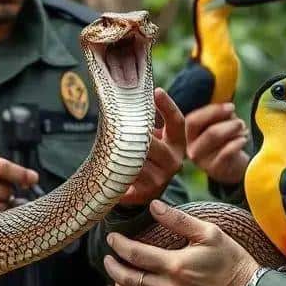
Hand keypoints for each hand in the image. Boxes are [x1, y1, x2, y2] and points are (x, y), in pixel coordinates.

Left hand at [103, 200, 259, 285]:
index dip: (119, 244)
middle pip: (129, 278)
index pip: (135, 254)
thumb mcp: (209, 233)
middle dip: (113, 266)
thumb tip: (154, 206)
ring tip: (114, 272)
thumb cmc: (231, 259)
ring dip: (120, 283)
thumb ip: (179, 219)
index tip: (112, 237)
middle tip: (107, 255)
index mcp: (175, 265)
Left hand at [120, 88, 185, 206]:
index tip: (157, 91)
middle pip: (151, 143)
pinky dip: (114, 172)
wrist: (142, 191)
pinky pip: (125, 177)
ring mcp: (161, 180)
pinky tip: (108, 171)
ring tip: (111, 151)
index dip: (168, 106)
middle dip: (134, 136)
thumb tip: (128, 92)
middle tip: (118, 129)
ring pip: (135, 160)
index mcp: (177, 144)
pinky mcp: (144, 194)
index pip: (177, 122)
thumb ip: (146, 121)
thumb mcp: (152, 137)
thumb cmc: (144, 154)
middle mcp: (173, 162)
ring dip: (121, 154)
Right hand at [185, 103, 249, 184]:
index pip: (193, 121)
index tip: (231, 107)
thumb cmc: (224, 142)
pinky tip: (243, 140)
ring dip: (234, 131)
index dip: (212, 111)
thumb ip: (220, 116)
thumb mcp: (218, 127)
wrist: (231, 168)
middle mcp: (192, 148)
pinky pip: (226, 151)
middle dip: (229, 123)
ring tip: (244, 130)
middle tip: (241, 122)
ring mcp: (202, 161)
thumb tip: (228, 108)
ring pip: (217, 139)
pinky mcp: (214, 169)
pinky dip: (237, 142)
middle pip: (209, 131)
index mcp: (189, 135)